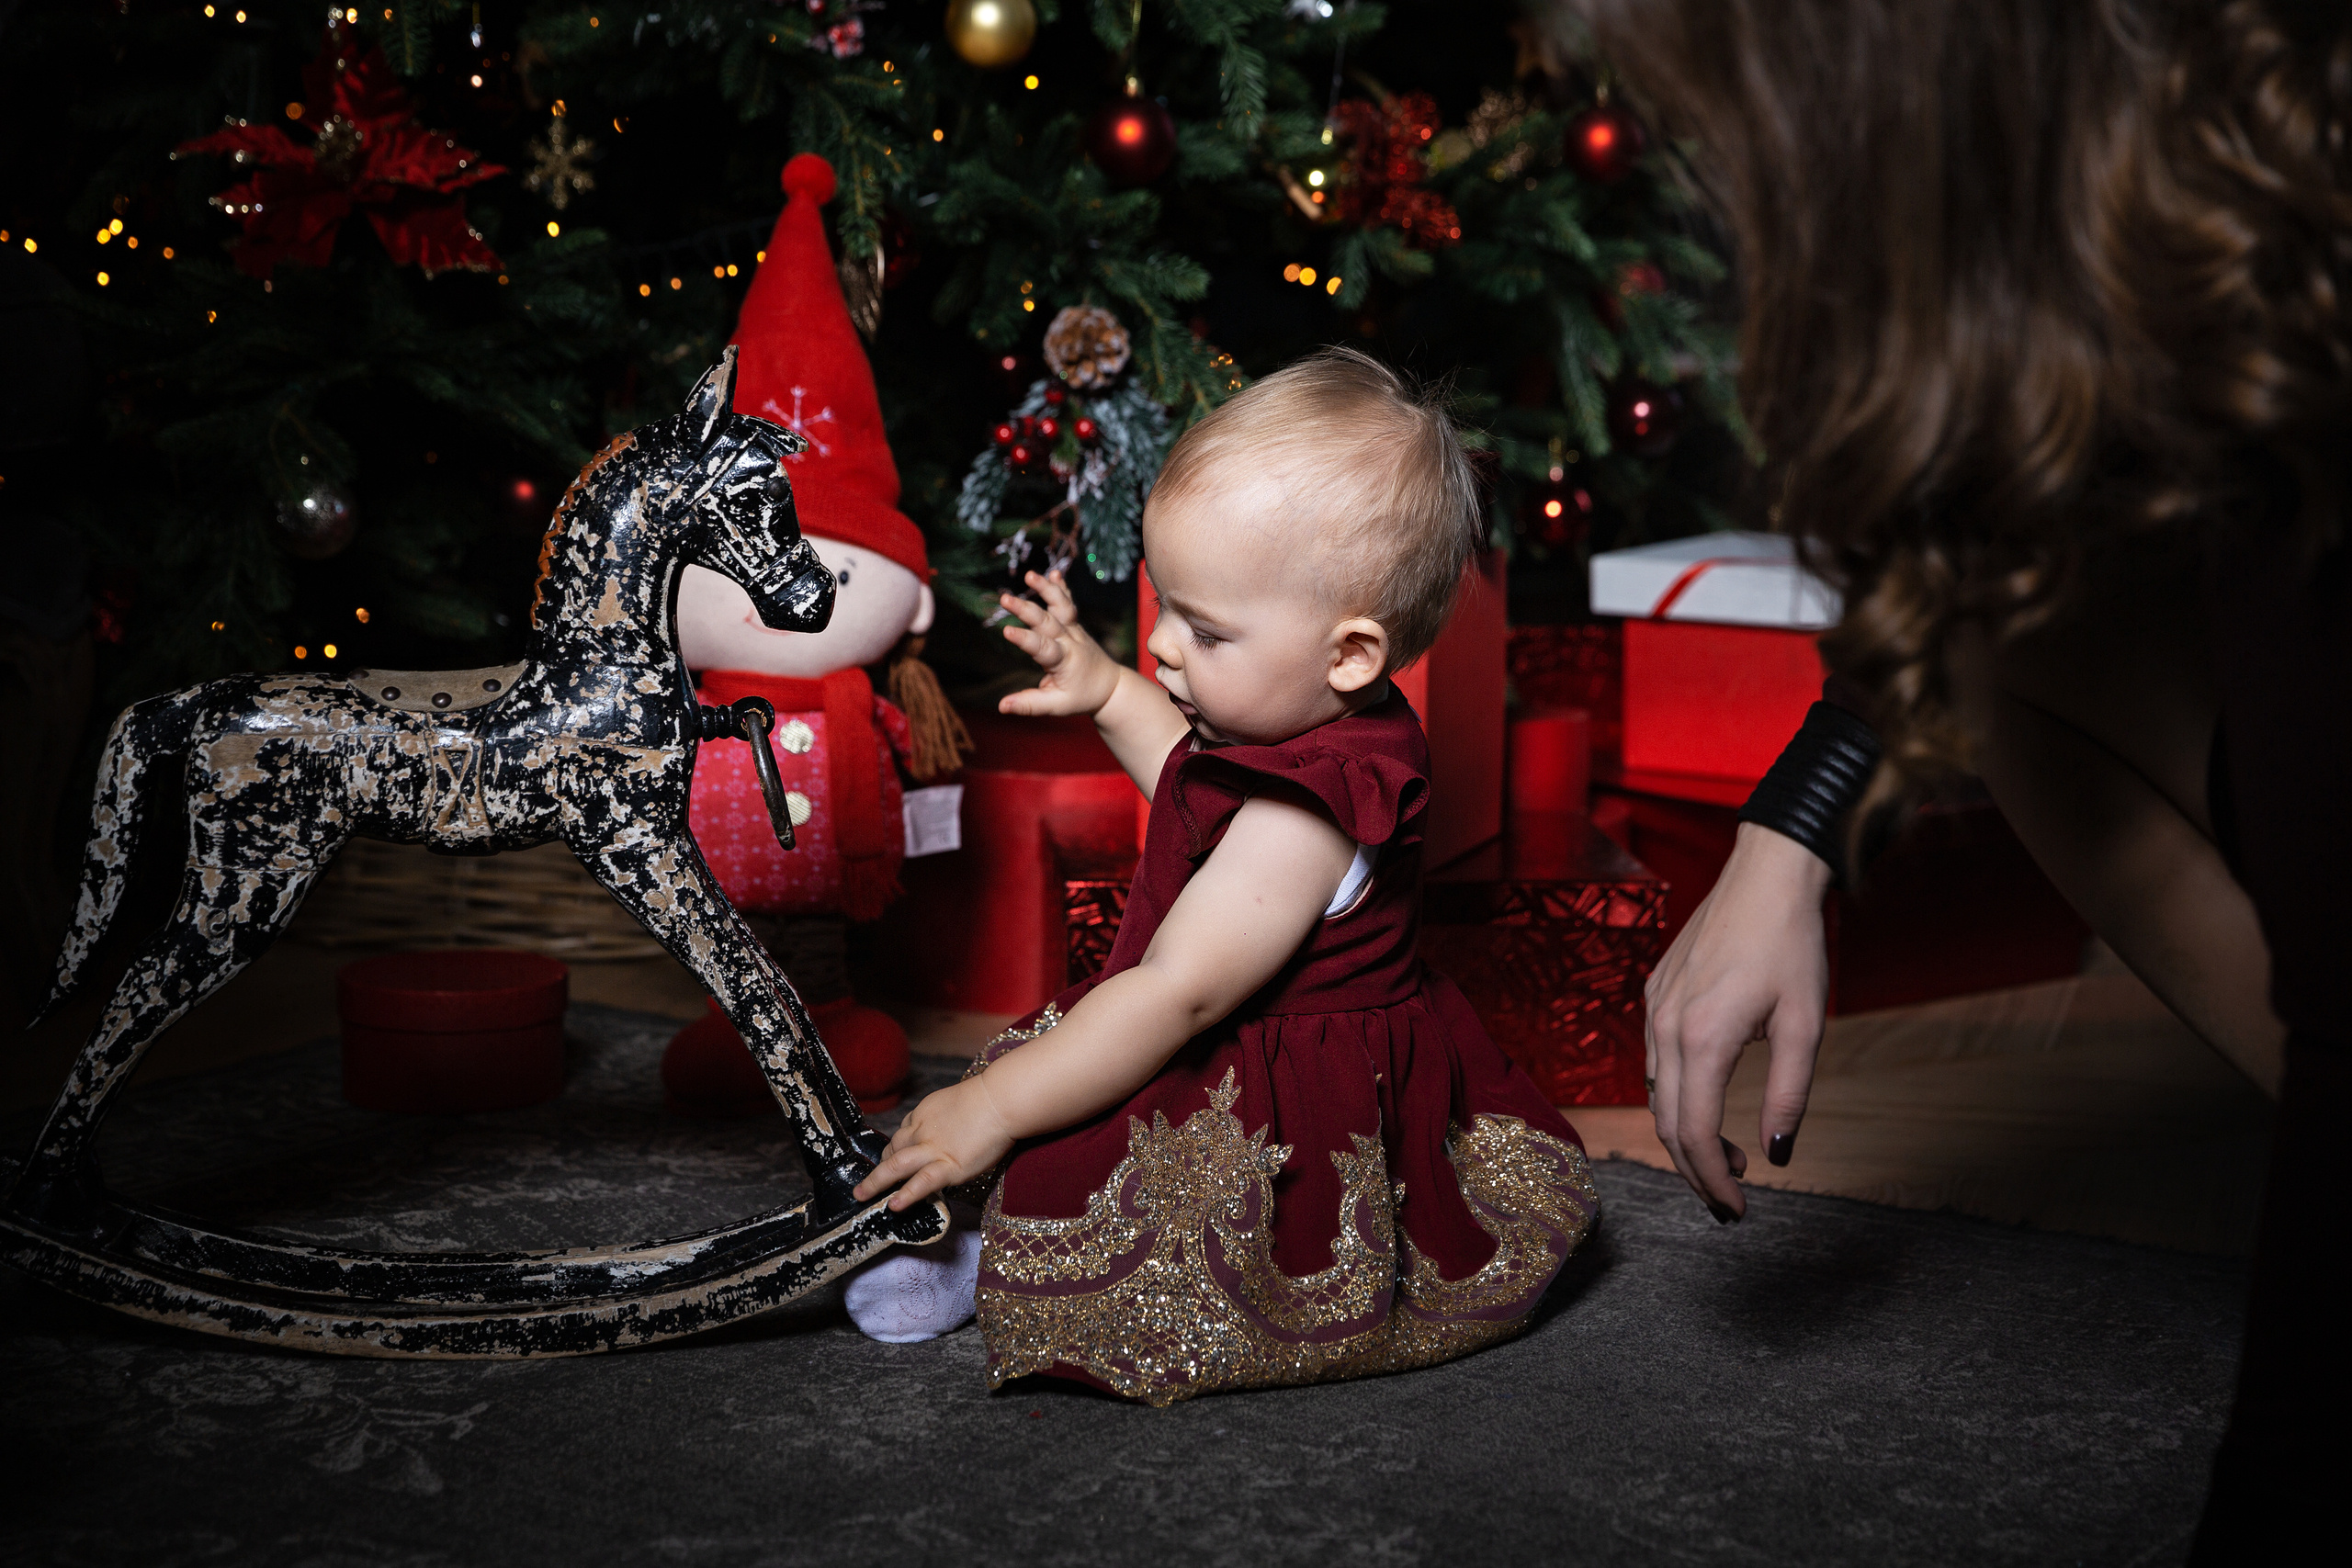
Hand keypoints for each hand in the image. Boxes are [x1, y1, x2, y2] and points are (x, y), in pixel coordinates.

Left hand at [852, 1077, 1017, 1211]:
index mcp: (925, 1112)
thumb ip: (949, 1117)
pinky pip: (922, 1182)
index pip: (905, 1131)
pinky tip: (893, 1205)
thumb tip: (953, 1130)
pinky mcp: (949, 1165)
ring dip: (876, 1180)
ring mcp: (933, 1148)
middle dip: (882, 1164)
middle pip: (895, 1147)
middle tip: (871, 1182)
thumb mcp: (959, 1101)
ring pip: (896, 1164)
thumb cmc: (990, 1097)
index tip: (896, 1155)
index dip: (899, 1145)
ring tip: (861, 1195)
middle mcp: (923, 1130)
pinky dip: (906, 1194)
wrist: (1001, 1099)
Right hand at [996, 570, 1121, 719]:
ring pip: (1061, 606)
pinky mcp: (1075, 624)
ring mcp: (1074, 630)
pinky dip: (1061, 588)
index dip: (1025, 639)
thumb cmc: (1081, 697)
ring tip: (1030, 575)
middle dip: (1026, 609)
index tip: (1007, 630)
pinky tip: (1053, 573)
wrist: (1110, 686)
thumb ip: (1029, 704)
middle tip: (1005, 597)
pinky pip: (1068, 604)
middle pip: (1047, 621)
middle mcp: (1070, 641)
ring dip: (1047, 589)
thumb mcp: (1056, 706)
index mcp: (1064, 661)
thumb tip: (1001, 706)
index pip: (1043, 648)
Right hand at [1644, 822, 1832, 1221]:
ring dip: (1687, 1136)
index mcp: (1701, 1039)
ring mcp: (1653, 1009)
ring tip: (1729, 1158)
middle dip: (1696, 1172)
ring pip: (1657, 1096)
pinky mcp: (1655, 994)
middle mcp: (1664, 1028)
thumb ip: (1790, 1094)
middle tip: (1729, 1202)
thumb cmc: (1791, 944)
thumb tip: (1777, 1155)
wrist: (1764, 874)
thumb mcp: (1806, 1024)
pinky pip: (1655, 1062)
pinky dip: (1677, 1098)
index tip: (1739, 1210)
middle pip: (1667, 1124)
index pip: (1695, 1135)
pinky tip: (1708, 1101)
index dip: (1714, 1182)